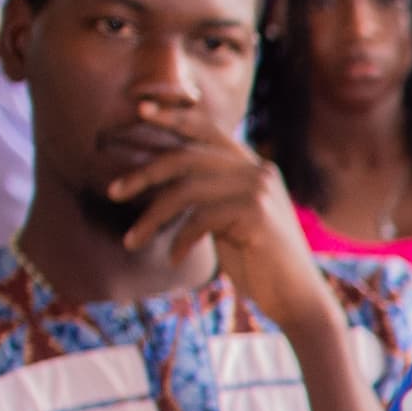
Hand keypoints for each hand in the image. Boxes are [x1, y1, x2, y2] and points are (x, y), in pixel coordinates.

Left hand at [107, 128, 334, 336]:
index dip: (174, 116)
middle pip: (186, 157)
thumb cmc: (259, 265)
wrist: (298, 301)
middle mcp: (259, 171)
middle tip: (112, 192)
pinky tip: (174, 259)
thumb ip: (208, 196)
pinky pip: (199, 218)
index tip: (140, 110)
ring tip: (131, 241)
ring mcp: (260, 190)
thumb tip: (160, 180)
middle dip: (143, 174)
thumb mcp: (228, 222)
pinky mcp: (256, 213)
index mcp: (253, 167)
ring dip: (151, 217)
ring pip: (186, 190)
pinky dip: (180, 240)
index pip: (208, 130)